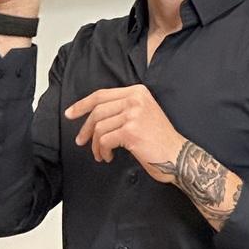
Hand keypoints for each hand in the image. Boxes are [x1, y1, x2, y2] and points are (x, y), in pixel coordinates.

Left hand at [65, 85, 184, 182]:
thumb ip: (123, 108)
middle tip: (80, 141)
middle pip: (97, 110)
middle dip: (85, 128)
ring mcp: (133, 114)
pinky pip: (104, 140)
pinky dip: (102, 151)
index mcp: (138, 91)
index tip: (70, 113)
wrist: (178, 156)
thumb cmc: (159, 140)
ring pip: (99, 127)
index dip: (82, 104)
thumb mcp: (143, 114)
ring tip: (101, 154)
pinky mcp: (130, 131)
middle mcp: (135, 99)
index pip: (102, 94)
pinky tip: (109, 157)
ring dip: (95, 144)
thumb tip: (93, 116)